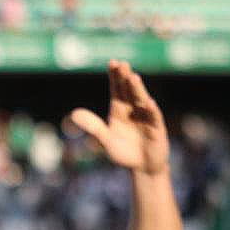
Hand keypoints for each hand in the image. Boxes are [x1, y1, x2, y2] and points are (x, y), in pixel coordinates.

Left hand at [69, 60, 168, 174]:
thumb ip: (92, 127)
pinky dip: (151, 111)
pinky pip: (154, 118)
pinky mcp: (156, 129)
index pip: (117, 90)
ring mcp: (146, 118)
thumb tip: (73, 114)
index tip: (112, 62)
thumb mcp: (105, 140)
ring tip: (133, 77)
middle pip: (129, 91)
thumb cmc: (123, 152)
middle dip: (125, 78)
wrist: (142, 167)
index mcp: (119, 111)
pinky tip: (148, 102)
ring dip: (137, 89)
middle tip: (122, 64)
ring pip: (141, 101)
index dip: (115, 77)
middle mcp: (133, 110)